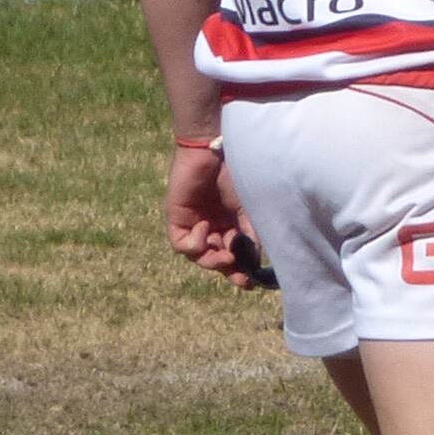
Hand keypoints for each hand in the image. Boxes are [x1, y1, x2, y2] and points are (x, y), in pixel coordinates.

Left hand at [166, 139, 262, 286]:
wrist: (213, 151)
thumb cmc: (233, 174)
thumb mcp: (247, 208)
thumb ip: (250, 232)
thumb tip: (256, 258)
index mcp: (228, 224)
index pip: (231, 254)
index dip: (239, 270)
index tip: (249, 283)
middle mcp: (210, 227)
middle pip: (214, 259)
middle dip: (227, 269)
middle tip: (239, 275)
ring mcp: (192, 224)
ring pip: (198, 256)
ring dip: (212, 260)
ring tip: (225, 256)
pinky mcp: (177, 220)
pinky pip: (182, 245)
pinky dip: (195, 242)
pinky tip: (205, 227)